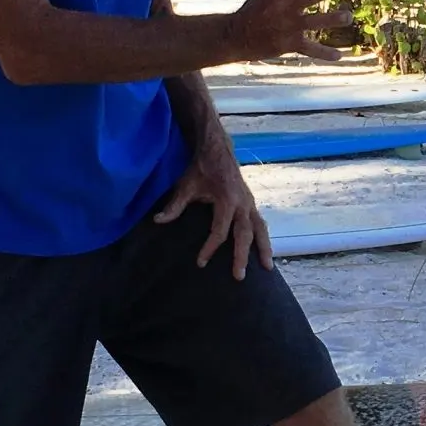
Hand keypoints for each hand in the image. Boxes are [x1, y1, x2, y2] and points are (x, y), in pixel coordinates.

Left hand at [155, 125, 270, 278]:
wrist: (218, 149)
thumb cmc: (201, 168)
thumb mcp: (186, 185)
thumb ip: (175, 205)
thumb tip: (158, 221)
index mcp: (227, 200)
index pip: (220, 230)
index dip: (210, 247)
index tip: (201, 262)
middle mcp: (242, 203)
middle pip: (244, 234)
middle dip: (242, 256)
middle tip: (239, 276)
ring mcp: (250, 203)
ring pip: (260, 229)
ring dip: (264, 248)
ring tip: (268, 268)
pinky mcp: (251, 203)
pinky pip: (260, 223)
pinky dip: (264, 237)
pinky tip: (266, 251)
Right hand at [222, 0, 352, 63]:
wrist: (236, 35)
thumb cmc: (255, 9)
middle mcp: (285, 6)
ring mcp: (288, 26)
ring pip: (313, 22)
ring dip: (331, 19)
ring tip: (348, 17)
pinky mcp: (289, 44)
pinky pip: (309, 49)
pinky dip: (324, 54)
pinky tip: (339, 56)